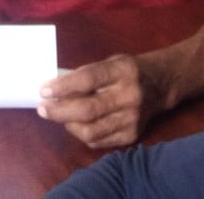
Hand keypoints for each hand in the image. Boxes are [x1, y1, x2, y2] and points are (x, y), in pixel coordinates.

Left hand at [37, 54, 166, 148]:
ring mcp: (132, 118)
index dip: (63, 87)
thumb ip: (86, 74)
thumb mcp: (110, 62)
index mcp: (123, 71)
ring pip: (90, 130)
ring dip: (68, 124)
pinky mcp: (132, 135)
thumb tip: (54, 89)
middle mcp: (129, 95)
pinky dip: (82, 134)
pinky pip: (98, 141)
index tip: (43, 90)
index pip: (88, 80)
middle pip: (87, 110)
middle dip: (59, 111)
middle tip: (42, 109)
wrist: (161, 85)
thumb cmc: (128, 71)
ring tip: (60, 116)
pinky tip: (78, 124)